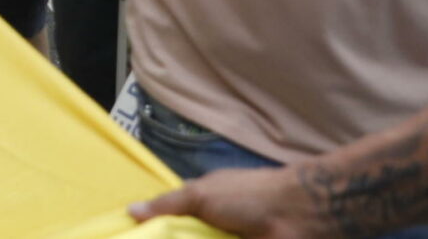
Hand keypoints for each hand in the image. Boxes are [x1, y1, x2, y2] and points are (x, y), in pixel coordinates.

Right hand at [128, 167, 330, 237]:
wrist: (297, 216)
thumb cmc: (246, 196)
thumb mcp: (199, 194)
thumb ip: (166, 204)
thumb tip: (130, 211)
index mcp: (203, 201)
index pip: (172, 217)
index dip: (156, 227)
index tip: (135, 237)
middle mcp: (215, 224)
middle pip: (186, 236)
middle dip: (170, 238)